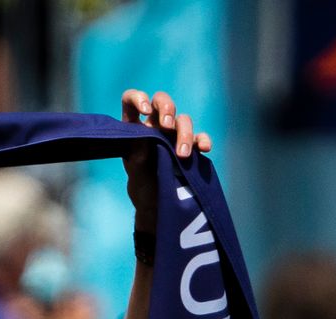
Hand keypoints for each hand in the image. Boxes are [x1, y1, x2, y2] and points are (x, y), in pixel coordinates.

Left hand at [120, 89, 211, 223]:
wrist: (157, 203)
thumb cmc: (141, 185)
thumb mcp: (135, 173)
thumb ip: (137, 156)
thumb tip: (144, 138)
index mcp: (135, 125)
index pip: (131, 99)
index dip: (138, 98)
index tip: (144, 111)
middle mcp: (154, 124)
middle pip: (162, 102)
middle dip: (167, 108)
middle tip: (166, 125)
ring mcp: (173, 134)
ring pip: (183, 120)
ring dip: (184, 133)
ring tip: (182, 155)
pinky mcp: (189, 146)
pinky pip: (199, 137)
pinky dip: (202, 140)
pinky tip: (204, 149)